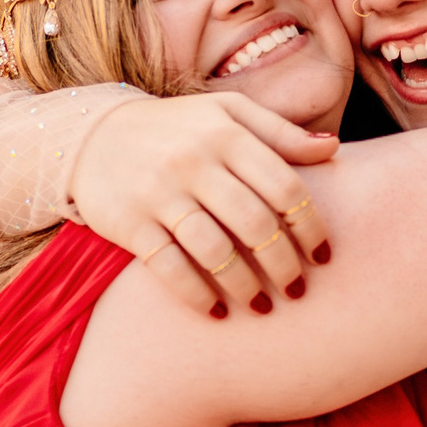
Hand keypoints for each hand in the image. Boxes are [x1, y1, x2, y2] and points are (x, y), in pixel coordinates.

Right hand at [70, 94, 337, 315]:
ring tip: (261, 306)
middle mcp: (194, 161)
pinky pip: (170, 267)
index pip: (284, 186)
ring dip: (244, 286)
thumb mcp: (227, 114)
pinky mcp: (130, 223)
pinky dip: (196, 294)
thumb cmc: (177, 129)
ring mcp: (160, 193)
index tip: (324, 257)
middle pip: (255, 223)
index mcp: (227, 134)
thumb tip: (334, 150)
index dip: (310, 226)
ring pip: (214, 250)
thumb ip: (280, 132)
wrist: (92, 136)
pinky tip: (216, 312)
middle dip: (283, 264)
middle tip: (297, 290)